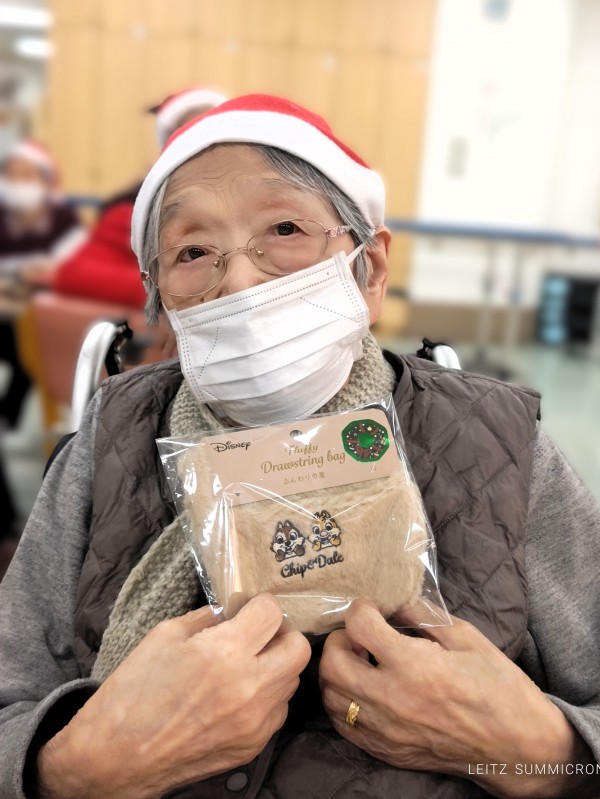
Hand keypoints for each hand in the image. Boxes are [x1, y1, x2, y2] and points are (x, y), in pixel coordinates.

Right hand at [36, 594, 310, 798]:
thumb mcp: (165, 635)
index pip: (272, 613)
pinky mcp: (253, 746)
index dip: (260, 606)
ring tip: (247, 665)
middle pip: (298, 648)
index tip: (249, 609)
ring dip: (275, 666)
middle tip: (259, 634)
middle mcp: (249, 687)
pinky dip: (266, 697)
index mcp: (224, 652)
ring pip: (292, 680)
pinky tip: (238, 695)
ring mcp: (255, 721)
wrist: (115, 758)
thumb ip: (206, 618)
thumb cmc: (133, 690)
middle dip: (282, 634)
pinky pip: (277, 710)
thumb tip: (231, 612)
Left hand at [320, 601, 594, 798]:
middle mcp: (392, 699)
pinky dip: (344, 703)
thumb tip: (394, 602)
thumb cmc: (500, 689)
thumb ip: (424, 615)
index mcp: (415, 666)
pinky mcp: (386, 752)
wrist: (518, 749)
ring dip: (338, 671)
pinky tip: (363, 691)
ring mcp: (385, 730)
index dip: (362, 608)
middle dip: (339, 639)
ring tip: (361, 662)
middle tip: (360, 635)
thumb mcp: (467, 637)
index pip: (359, 625)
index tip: (374, 608)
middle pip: (332, 662)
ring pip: (330, 696)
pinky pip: (343, 725)